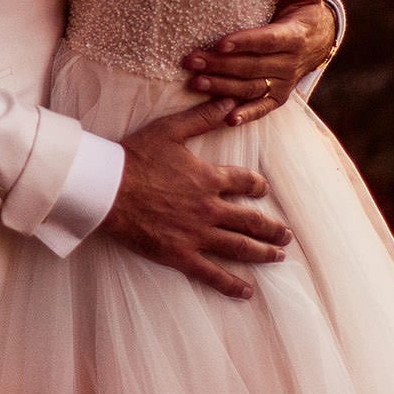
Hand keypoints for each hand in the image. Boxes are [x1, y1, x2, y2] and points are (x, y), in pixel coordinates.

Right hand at [100, 100, 291, 298]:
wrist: (107, 189)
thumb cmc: (134, 157)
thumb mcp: (170, 130)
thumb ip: (202, 117)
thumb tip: (229, 102)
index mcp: (209, 178)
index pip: (246, 183)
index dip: (258, 186)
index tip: (263, 190)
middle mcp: (209, 208)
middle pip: (251, 221)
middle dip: (272, 229)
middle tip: (286, 236)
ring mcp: (197, 234)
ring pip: (239, 247)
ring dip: (262, 253)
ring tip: (278, 257)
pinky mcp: (180, 254)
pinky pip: (212, 273)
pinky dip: (231, 284)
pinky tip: (247, 291)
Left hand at [180, 0, 335, 126]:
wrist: (320, 38)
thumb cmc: (304, 9)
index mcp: (294, 36)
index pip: (267, 40)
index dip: (245, 42)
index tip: (220, 43)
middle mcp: (290, 63)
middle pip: (252, 66)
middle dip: (220, 64)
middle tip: (191, 60)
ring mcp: (284, 82)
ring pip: (250, 87)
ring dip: (222, 87)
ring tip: (195, 82)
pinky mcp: (279, 96)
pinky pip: (262, 108)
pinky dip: (246, 115)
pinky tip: (227, 119)